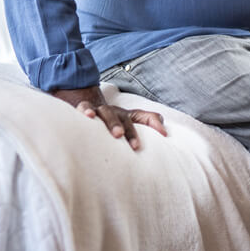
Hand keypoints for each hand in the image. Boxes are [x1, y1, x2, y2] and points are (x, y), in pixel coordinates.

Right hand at [51, 85, 167, 149]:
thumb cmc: (110, 123)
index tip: (163, 135)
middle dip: (129, 130)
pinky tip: (87, 116)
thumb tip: (165, 133)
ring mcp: (99, 111)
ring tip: (116, 134)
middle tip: (133, 143)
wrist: (86, 108)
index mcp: (126, 116)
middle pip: (123, 118)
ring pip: (106, 112)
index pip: (143, 117)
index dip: (153, 122)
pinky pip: (84, 107)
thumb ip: (148, 124)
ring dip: (112, 122)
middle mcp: (114, 112)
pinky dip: (85, 110)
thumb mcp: (127, 125)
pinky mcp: (84, 110)